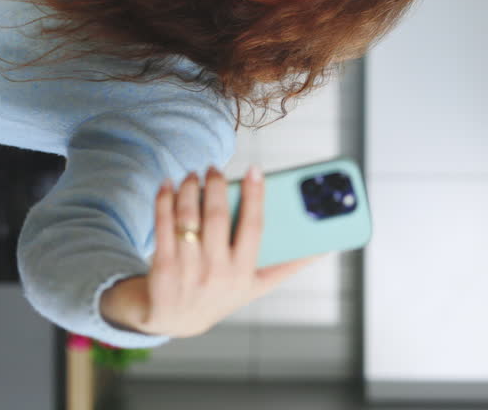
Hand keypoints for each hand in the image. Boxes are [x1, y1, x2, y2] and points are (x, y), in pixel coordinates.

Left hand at [99, 166, 318, 337]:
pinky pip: (161, 225)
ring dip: (189, 189)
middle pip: (217, 218)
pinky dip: (164, 200)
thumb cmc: (221, 295)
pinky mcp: (162, 267)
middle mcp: (216, 273)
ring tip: (193, 175)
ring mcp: (187, 271)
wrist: (173, 319)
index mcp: (243, 274)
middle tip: (214, 168)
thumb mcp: (255, 286)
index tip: (255, 169)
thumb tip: (325, 247)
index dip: (256, 196)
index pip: (254, 227)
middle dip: (216, 186)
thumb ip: (288, 266)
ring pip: (188, 218)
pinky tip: (168, 185)